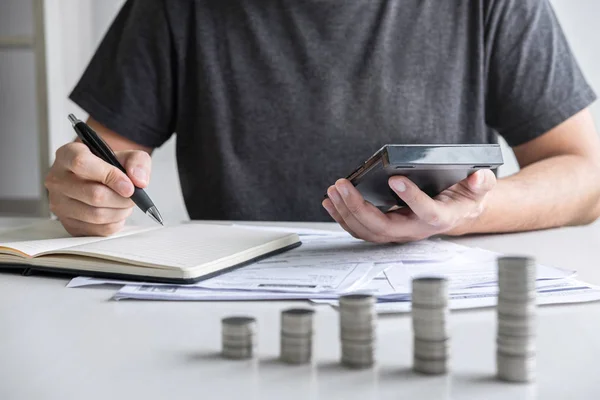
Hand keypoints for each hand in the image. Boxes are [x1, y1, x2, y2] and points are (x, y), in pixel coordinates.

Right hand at [45, 142, 151, 236]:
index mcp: (67, 155)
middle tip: (133, 195)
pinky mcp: (68, 224)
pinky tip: (116, 212)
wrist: (98, 180)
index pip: (81, 163)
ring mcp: (59, 204)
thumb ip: (138, 162)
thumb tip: (139, 180)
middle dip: (122, 198)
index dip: (110, 176)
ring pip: (97, 215)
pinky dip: (115, 223)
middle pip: (94, 195)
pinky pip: (98, 230)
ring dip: (121, 211)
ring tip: (125, 203)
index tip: (129, 186)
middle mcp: (57, 179)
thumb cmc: (109, 166)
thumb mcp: (127, 155)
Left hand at [322, 170, 495, 242]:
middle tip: (342, 185)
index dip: (411, 198)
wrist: (456, 213)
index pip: (426, 212)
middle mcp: (415, 230)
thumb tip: (477, 177)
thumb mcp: (479, 188)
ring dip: (345, 212)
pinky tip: (330, 201)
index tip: (395, 179)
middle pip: (383, 227)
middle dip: (358, 207)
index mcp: (440, 218)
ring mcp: (398, 232)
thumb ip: (481, 182)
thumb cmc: (464, 198)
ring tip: (333, 190)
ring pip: (367, 231)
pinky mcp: (385, 229)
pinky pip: (360, 229)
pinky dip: (342, 216)